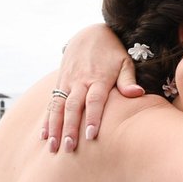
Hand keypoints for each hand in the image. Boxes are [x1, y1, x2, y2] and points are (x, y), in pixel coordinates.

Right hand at [42, 24, 143, 151]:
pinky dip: (47, 119)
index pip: (94, 101)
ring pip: (58, 107)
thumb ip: (128, 80)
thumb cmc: (113, 52)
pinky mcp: (60, 82)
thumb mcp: (125, 62)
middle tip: (69, 148)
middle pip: (73, 107)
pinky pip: (51, 103)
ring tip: (54, 147)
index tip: (91, 135)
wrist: (90, 33)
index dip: (93, 118)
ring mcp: (68, 82)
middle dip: (70, 128)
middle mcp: (80, 81)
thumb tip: (137, 94)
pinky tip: (45, 135)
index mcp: (98, 78)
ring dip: (55, 127)